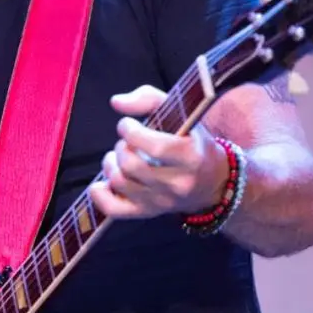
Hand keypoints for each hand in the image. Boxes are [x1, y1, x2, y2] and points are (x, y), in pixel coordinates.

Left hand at [88, 85, 229, 218]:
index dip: (132, 132)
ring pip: (121, 183)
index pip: (156, 147)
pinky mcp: (148, 212)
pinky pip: (114, 209)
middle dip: (121, 148)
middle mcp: (178, 184)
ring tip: (118, 157)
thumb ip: (149, 99)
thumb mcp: (181, 114)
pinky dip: (100, 195)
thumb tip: (116, 102)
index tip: (127, 124)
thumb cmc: (192, 142)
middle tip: (126, 142)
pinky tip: (101, 182)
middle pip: (133, 165)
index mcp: (191, 157)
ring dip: (111, 164)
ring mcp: (162, 201)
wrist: (212, 182)